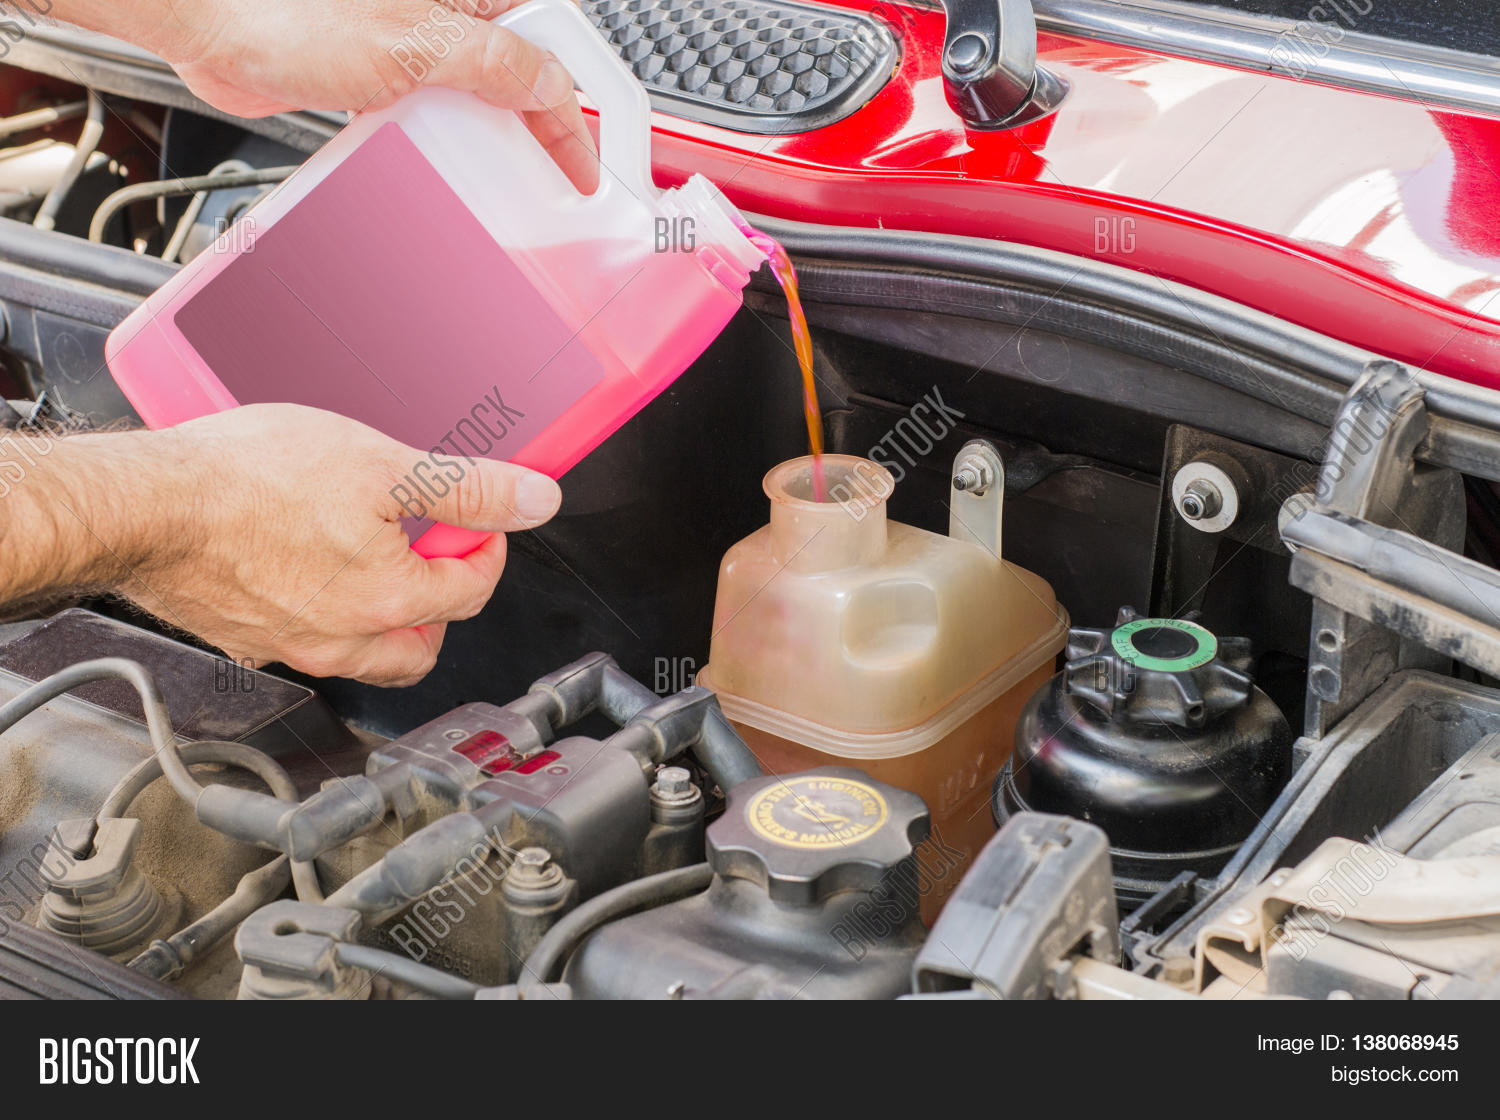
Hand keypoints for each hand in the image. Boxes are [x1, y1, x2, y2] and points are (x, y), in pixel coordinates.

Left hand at [113, 0, 598, 192]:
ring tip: (503, 181)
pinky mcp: (377, 72)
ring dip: (490, 140)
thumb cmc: (291, 11)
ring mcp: (411, 42)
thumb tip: (550, 86)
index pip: (546, 52)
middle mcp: (443, 13)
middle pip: (518, 75)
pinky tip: (441, 165)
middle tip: (553, 177)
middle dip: (538, 127)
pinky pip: (431, 111)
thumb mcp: (416, 44)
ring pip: (477, 97)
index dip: (573, 113)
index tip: (581, 165)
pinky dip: (443, 142)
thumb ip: (495, 63)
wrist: (213, 23)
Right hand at [119, 404, 562, 685]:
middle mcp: (343, 641)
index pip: (473, 589)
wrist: (146, 505)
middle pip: (424, 643)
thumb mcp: (385, 465)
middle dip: (444, 599)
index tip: (476, 519)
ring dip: (390, 615)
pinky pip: (307, 640)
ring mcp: (290, 645)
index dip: (487, 544)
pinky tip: (312, 563)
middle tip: (432, 548)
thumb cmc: (248, 483)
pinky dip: (329, 612)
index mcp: (390, 603)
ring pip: (367, 653)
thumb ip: (469, 489)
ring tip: (378, 556)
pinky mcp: (245, 636)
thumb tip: (533, 499)